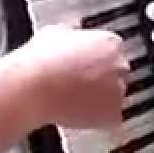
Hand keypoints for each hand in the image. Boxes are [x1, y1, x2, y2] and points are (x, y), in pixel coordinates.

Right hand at [10, 25, 129, 129]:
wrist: (33, 87)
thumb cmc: (41, 61)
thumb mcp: (55, 33)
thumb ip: (71, 33)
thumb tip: (71, 32)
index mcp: (110, 43)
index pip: (113, 53)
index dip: (97, 62)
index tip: (85, 69)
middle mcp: (120, 65)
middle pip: (118, 74)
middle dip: (102, 81)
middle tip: (79, 86)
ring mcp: (119, 90)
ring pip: (115, 97)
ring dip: (100, 100)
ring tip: (75, 101)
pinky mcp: (113, 114)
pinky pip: (111, 118)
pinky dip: (98, 119)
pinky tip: (79, 113)